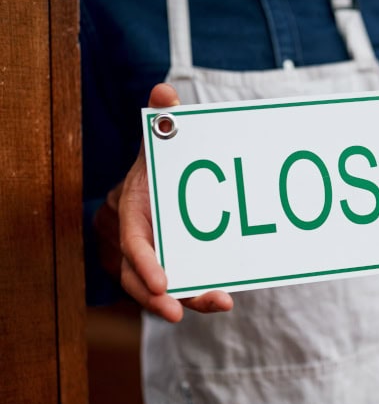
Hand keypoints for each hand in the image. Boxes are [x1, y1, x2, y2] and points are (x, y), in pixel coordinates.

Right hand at [116, 83, 233, 321]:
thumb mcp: (159, 143)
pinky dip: (198, 292)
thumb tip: (164, 92)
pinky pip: (180, 284)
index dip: (144, 263)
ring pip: (161, 288)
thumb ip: (164, 122)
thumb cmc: (158, 163)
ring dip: (188, 298)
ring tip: (220, 303)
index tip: (163, 283)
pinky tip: (223, 297)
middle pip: (140, 277)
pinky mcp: (168, 266)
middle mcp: (135, 238)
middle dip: (159, 297)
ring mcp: (150, 256)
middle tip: (182, 312)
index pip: (132, 242)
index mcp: (130, 210)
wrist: (153, 184)